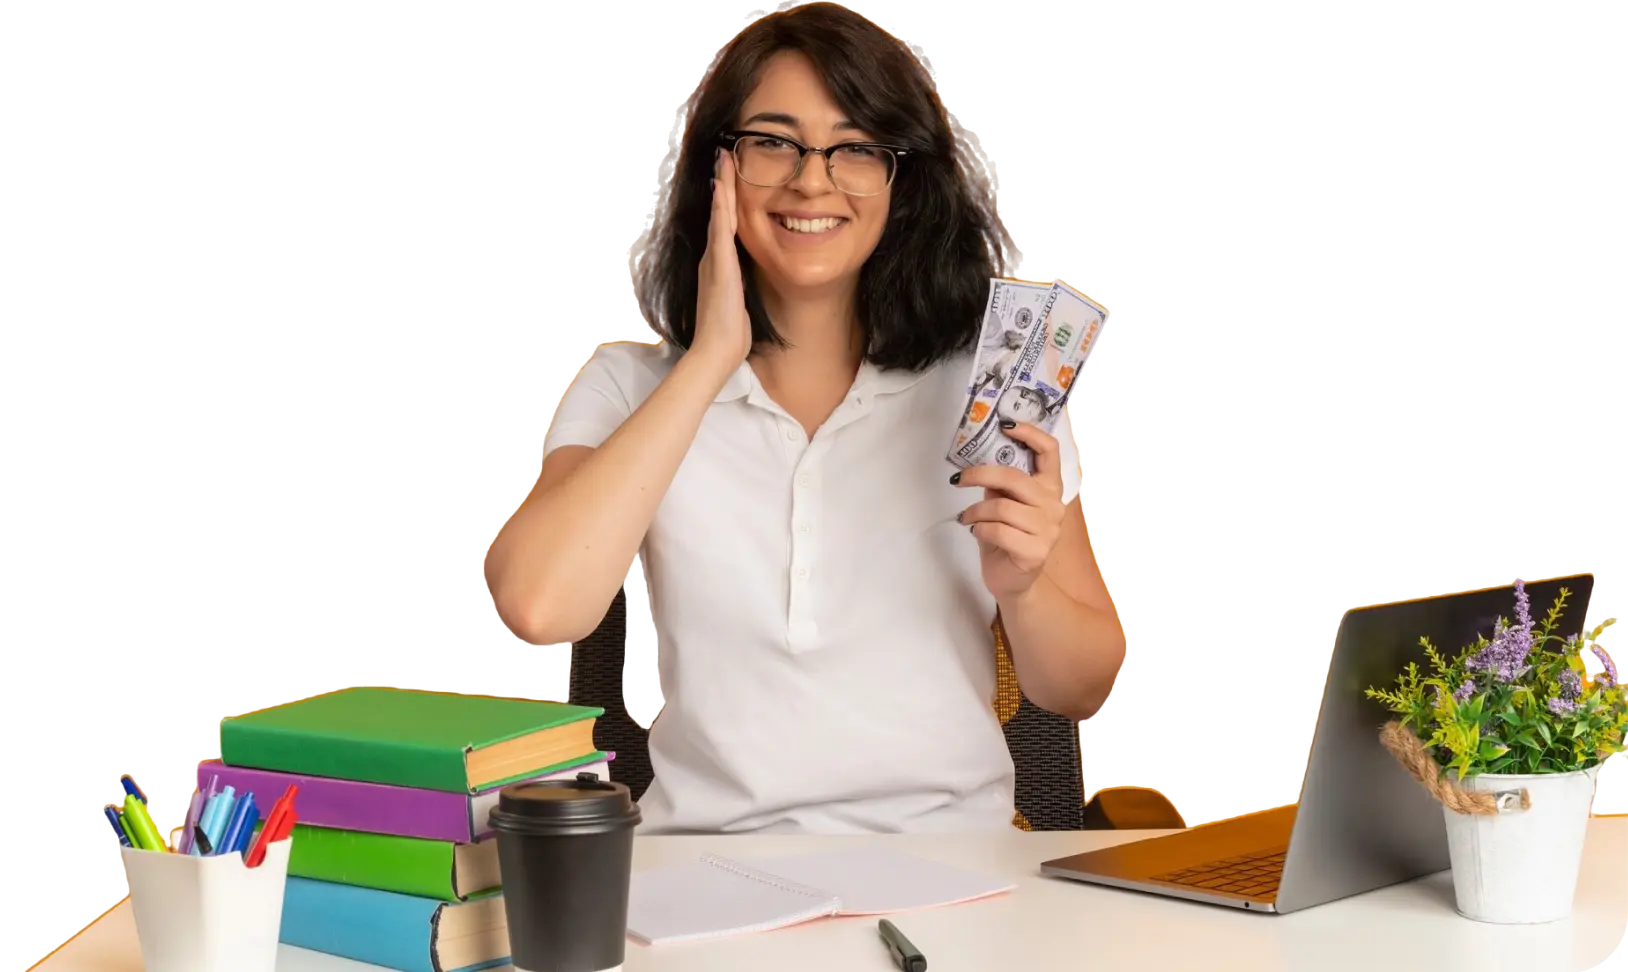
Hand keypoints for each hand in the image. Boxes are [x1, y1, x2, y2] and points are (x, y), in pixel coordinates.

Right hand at [690, 148, 751, 365]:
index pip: (726, 225)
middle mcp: (714, 257)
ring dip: (721, 186)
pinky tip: (722, 187)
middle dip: (721, 184)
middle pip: (720, 212)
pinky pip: (721, 228)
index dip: (728, 201)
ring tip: (722, 159)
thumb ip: (740, 288)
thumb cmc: (729, 333)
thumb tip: (744, 286)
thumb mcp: (738, 303)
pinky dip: (722, 206)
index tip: (729, 178)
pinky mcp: (719, 265)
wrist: (716, 350)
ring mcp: (714, 259)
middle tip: (722, 156)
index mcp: (720, 265)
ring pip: (719, 214)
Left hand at [953, 421, 1065, 599]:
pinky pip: (997, 530)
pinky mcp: (1035, 552)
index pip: (1049, 451)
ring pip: (1001, 507)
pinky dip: (979, 529)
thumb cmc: (1007, 537)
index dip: (1029, 433)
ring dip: (974, 511)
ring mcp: (1048, 530)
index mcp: (1049, 488)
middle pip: (1014, 478)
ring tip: (965, 517)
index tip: (1005, 424)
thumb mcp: (1003, 504)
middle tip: (957, 480)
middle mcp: (1053, 506)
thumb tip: (979, 458)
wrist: (1013, 581)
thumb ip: (1001, 484)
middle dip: (980, 475)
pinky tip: (976, 533)